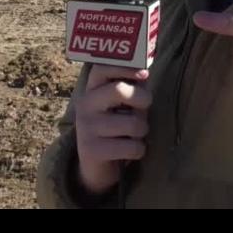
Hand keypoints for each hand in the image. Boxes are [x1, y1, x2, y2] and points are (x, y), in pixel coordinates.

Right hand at [74, 64, 151, 194]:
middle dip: (142, 100)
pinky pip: (132, 147)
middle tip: (144, 109)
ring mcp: (86, 127)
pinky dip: (139, 150)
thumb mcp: (124, 103)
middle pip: (120, 90)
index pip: (102, 67)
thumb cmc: (117, 126)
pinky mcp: (92, 150)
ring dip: (142, 131)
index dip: (125, 67)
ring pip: (133, 124)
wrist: (95, 166)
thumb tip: (147, 70)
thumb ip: (133, 85)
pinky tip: (129, 152)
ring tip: (133, 135)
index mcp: (92, 88)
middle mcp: (85, 104)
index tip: (144, 74)